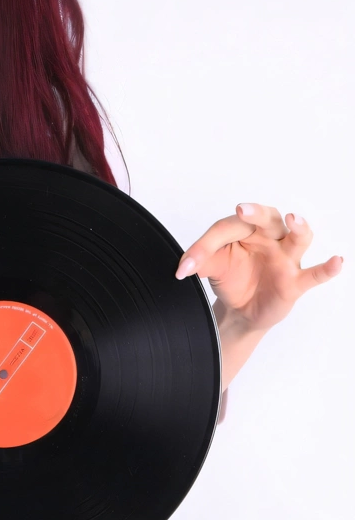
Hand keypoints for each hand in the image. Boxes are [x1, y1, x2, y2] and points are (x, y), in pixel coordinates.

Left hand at [175, 203, 342, 333]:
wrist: (240, 309)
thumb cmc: (230, 278)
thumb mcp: (212, 267)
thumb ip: (199, 261)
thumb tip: (183, 267)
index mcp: (244, 229)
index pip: (227, 227)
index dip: (204, 246)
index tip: (186, 266)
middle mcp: (268, 238)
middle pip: (267, 218)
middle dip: (256, 213)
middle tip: (243, 210)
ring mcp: (285, 258)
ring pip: (297, 238)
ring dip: (298, 228)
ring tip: (294, 220)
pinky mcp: (295, 281)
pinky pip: (315, 274)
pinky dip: (327, 268)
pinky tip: (337, 261)